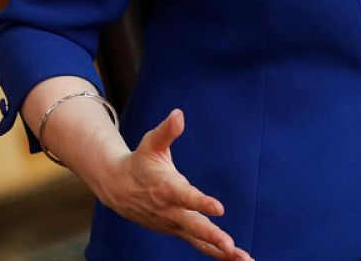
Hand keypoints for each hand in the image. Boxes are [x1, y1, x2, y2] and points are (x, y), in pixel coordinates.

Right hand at [93, 110, 250, 259]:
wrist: (118, 188)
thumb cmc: (140, 162)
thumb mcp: (151, 143)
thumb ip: (167, 131)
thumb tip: (179, 114)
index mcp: (166, 188)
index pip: (185, 196)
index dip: (201, 202)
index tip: (218, 208)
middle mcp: (170, 210)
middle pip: (193, 226)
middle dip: (212, 236)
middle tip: (230, 245)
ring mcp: (173, 224)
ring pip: (198, 240)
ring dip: (220, 251)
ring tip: (243, 259)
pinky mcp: (178, 231)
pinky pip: (199, 244)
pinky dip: (216, 253)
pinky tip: (235, 258)